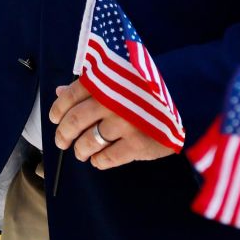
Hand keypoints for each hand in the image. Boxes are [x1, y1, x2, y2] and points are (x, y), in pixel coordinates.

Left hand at [47, 79, 176, 169]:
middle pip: (74, 122)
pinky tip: (99, 160)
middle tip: (62, 141)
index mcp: (104, 81)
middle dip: (63, 135)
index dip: (57, 111)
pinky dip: (99, 161)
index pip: (69, 98)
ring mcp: (124, 123)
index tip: (55, 120)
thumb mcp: (116, 77)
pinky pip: (108, 158)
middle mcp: (111, 101)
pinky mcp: (138, 143)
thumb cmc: (143, 86)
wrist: (184, 95)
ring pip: (88, 142)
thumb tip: (60, 92)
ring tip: (81, 152)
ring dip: (80, 150)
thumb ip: (89, 85)